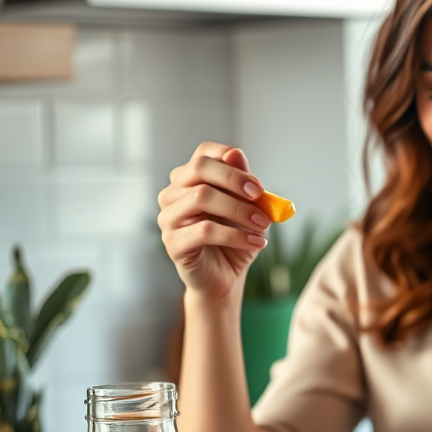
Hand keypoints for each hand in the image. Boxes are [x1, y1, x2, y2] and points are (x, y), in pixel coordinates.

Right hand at [157, 144, 268, 301]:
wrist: (226, 278)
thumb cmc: (235, 239)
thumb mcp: (248, 210)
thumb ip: (243, 184)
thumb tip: (236, 153)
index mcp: (190, 180)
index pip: (203, 154)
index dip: (229, 159)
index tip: (255, 181)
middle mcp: (173, 194)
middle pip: (199, 168)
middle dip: (234, 179)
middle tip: (260, 194)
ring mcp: (168, 218)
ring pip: (201, 197)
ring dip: (239, 210)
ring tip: (263, 225)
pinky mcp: (172, 243)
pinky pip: (204, 231)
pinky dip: (236, 235)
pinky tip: (257, 242)